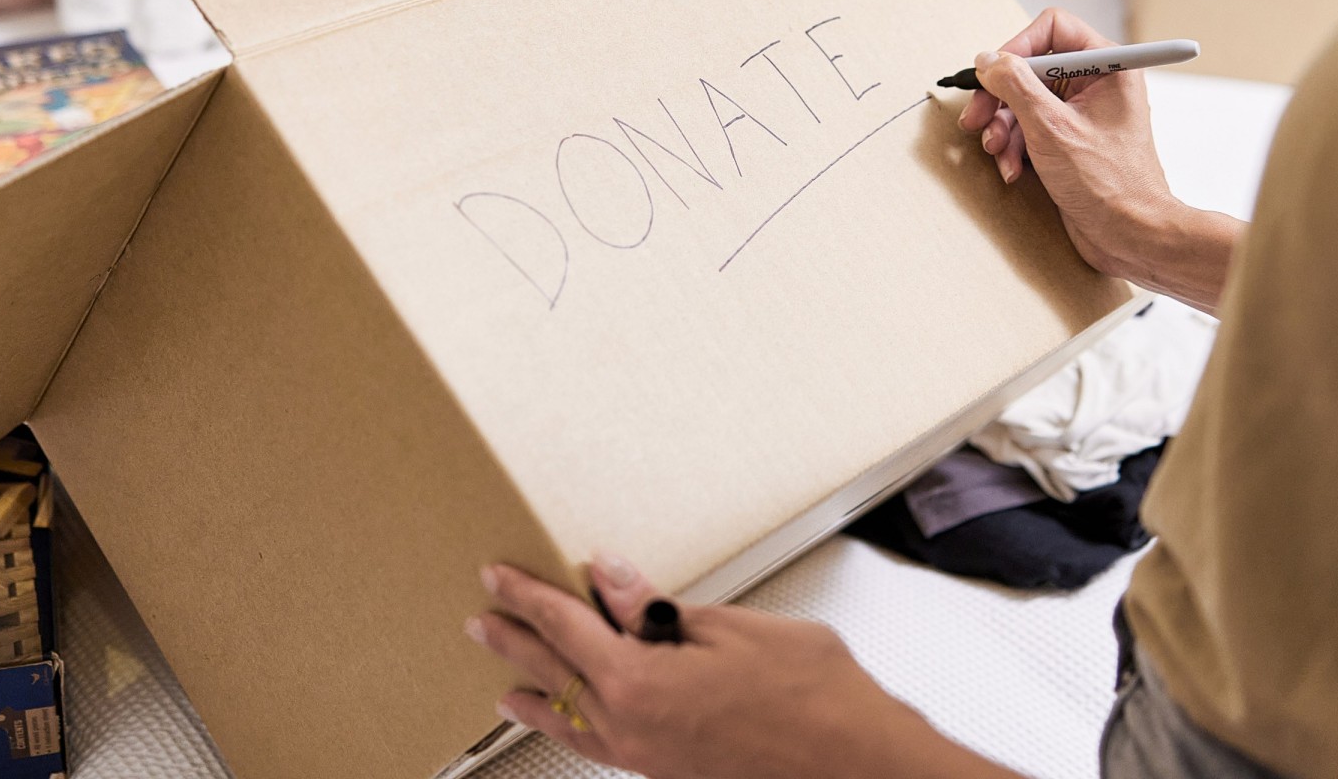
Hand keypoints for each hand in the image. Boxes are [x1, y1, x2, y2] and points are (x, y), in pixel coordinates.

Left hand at [467, 556, 1007, 778]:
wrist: (855, 763)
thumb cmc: (811, 695)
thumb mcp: (731, 627)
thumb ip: (656, 609)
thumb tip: (609, 579)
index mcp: (639, 681)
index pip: (565, 626)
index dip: (528, 596)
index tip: (499, 577)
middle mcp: (632, 726)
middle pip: (556, 672)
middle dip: (515, 640)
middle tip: (483, 617)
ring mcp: (647, 755)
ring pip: (572, 716)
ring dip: (534, 689)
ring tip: (503, 679)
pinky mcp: (667, 769)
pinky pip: (599, 746)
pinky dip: (572, 728)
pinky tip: (572, 723)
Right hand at [956, 8, 1240, 313]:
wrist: (1131, 236)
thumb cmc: (1109, 184)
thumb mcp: (1051, 128)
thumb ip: (1015, 86)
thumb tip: (987, 60)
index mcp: (1108, 66)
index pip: (1053, 28)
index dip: (1016, 47)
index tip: (992, 74)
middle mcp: (1097, 83)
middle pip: (1030, 68)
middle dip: (1000, 97)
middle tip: (975, 119)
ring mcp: (1082, 113)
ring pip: (1024, 101)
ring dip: (1003, 128)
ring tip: (998, 153)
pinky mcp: (1069, 140)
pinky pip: (1029, 128)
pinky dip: (1014, 147)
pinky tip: (1012, 169)